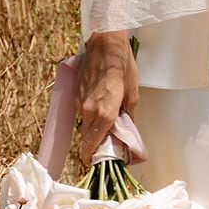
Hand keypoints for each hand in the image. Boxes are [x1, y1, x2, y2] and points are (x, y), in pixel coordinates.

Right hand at [76, 30, 138, 165]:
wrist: (105, 44)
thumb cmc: (122, 67)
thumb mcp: (132, 94)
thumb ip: (128, 116)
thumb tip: (125, 130)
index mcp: (104, 114)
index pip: (92, 144)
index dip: (91, 156)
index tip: (92, 164)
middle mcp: (88, 111)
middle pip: (87, 137)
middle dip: (93, 146)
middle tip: (102, 149)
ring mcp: (80, 102)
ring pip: (84, 123)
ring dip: (92, 128)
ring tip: (105, 126)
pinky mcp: (76, 93)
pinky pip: (82, 110)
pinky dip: (90, 114)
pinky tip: (99, 106)